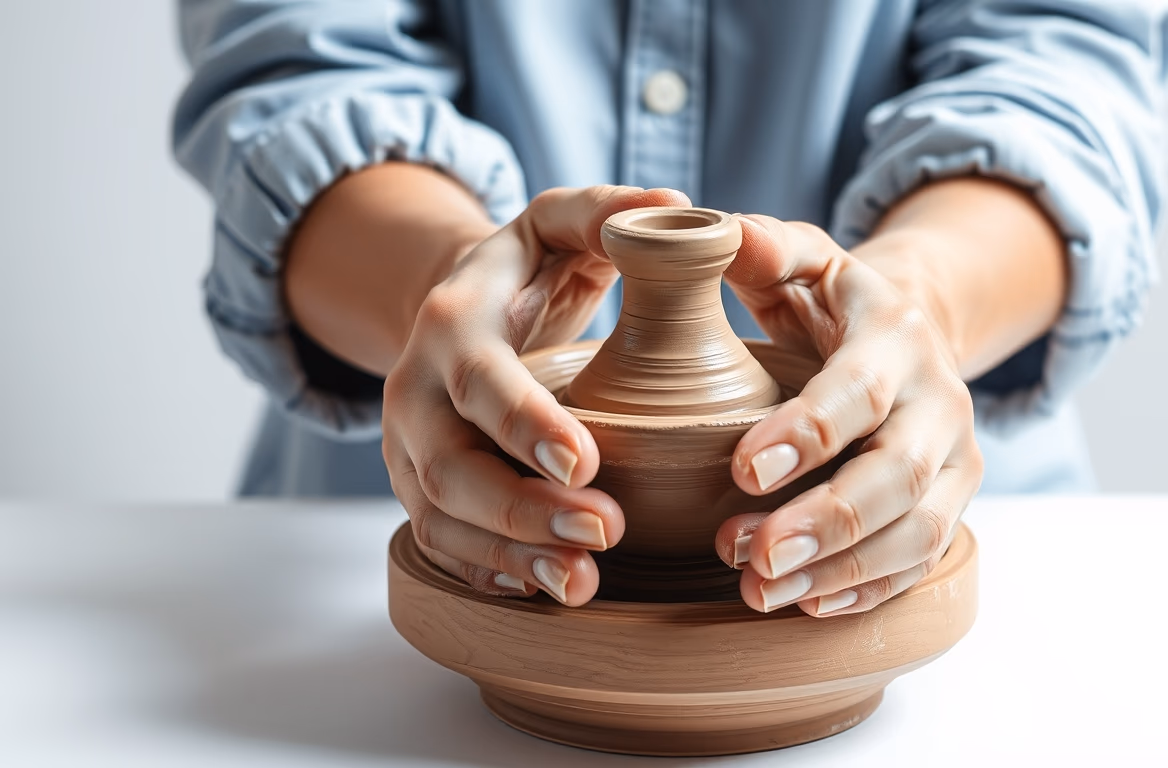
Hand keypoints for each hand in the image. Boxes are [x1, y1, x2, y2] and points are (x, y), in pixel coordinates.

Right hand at [382, 185, 689, 605]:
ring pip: (442, 517)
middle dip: (523, 508)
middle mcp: (415, 390)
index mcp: (453, 322)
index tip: (588, 460)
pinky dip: (488, 572)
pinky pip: (442, 542)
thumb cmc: (524, 270)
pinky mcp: (419, 488)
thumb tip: (676, 208)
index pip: (479, 378)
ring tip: (582, 584)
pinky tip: (541, 591)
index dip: (524, 422)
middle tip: (604, 531)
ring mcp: (410, 447)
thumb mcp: (556, 224)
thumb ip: (606, 213)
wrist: (456, 311)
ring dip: (509, 555)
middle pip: (452, 466)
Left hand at [714, 215, 983, 616]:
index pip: (859, 392)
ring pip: (917, 533)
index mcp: (898, 338)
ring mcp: (955, 462)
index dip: (806, 434)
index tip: (741, 470)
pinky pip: (920, 563)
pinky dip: (867, 593)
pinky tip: (805, 607)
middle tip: (753, 556)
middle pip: (899, 476)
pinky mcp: (953, 506)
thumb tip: (716, 231)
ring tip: (761, 592)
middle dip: (828, 521)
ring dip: (842, 572)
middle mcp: (940, 403)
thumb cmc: (836, 303)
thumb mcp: (806, 258)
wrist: (915, 333)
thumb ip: (763, 246)